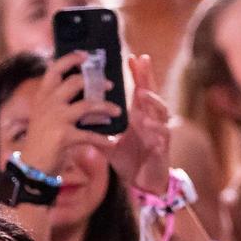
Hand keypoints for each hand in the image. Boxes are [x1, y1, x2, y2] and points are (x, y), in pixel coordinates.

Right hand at [17, 52, 117, 175]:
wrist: (32, 165)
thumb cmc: (43, 139)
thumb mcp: (45, 114)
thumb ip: (59, 100)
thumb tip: (83, 87)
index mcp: (43, 96)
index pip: (54, 70)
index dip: (70, 59)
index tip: (85, 54)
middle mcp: (47, 104)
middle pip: (74, 83)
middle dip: (96, 83)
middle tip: (109, 85)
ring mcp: (55, 119)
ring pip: (87, 105)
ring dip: (106, 107)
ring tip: (117, 111)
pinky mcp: (63, 136)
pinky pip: (90, 134)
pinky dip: (103, 139)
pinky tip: (112, 142)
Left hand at [109, 54, 170, 193]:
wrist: (142, 183)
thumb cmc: (130, 159)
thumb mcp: (111, 141)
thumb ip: (99, 128)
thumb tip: (78, 116)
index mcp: (140, 116)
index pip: (140, 90)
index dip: (138, 74)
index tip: (131, 57)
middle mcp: (152, 120)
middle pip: (153, 94)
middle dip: (148, 77)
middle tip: (143, 60)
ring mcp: (159, 133)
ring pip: (161, 112)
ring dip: (153, 101)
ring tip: (142, 92)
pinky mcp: (162, 148)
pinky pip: (162, 136)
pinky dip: (156, 129)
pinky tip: (147, 123)